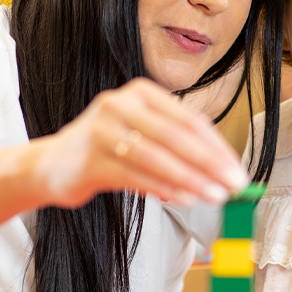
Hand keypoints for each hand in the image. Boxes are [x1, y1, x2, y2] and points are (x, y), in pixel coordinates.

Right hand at [29, 77, 247, 208]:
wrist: (53, 164)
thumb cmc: (107, 150)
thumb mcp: (144, 137)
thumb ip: (179, 149)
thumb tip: (222, 174)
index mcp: (141, 93)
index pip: (190, 120)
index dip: (217, 147)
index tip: (238, 170)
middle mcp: (119, 104)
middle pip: (176, 136)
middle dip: (210, 164)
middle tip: (234, 185)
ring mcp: (101, 130)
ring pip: (157, 157)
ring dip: (190, 179)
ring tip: (214, 196)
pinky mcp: (89, 159)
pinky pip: (134, 176)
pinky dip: (162, 188)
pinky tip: (183, 199)